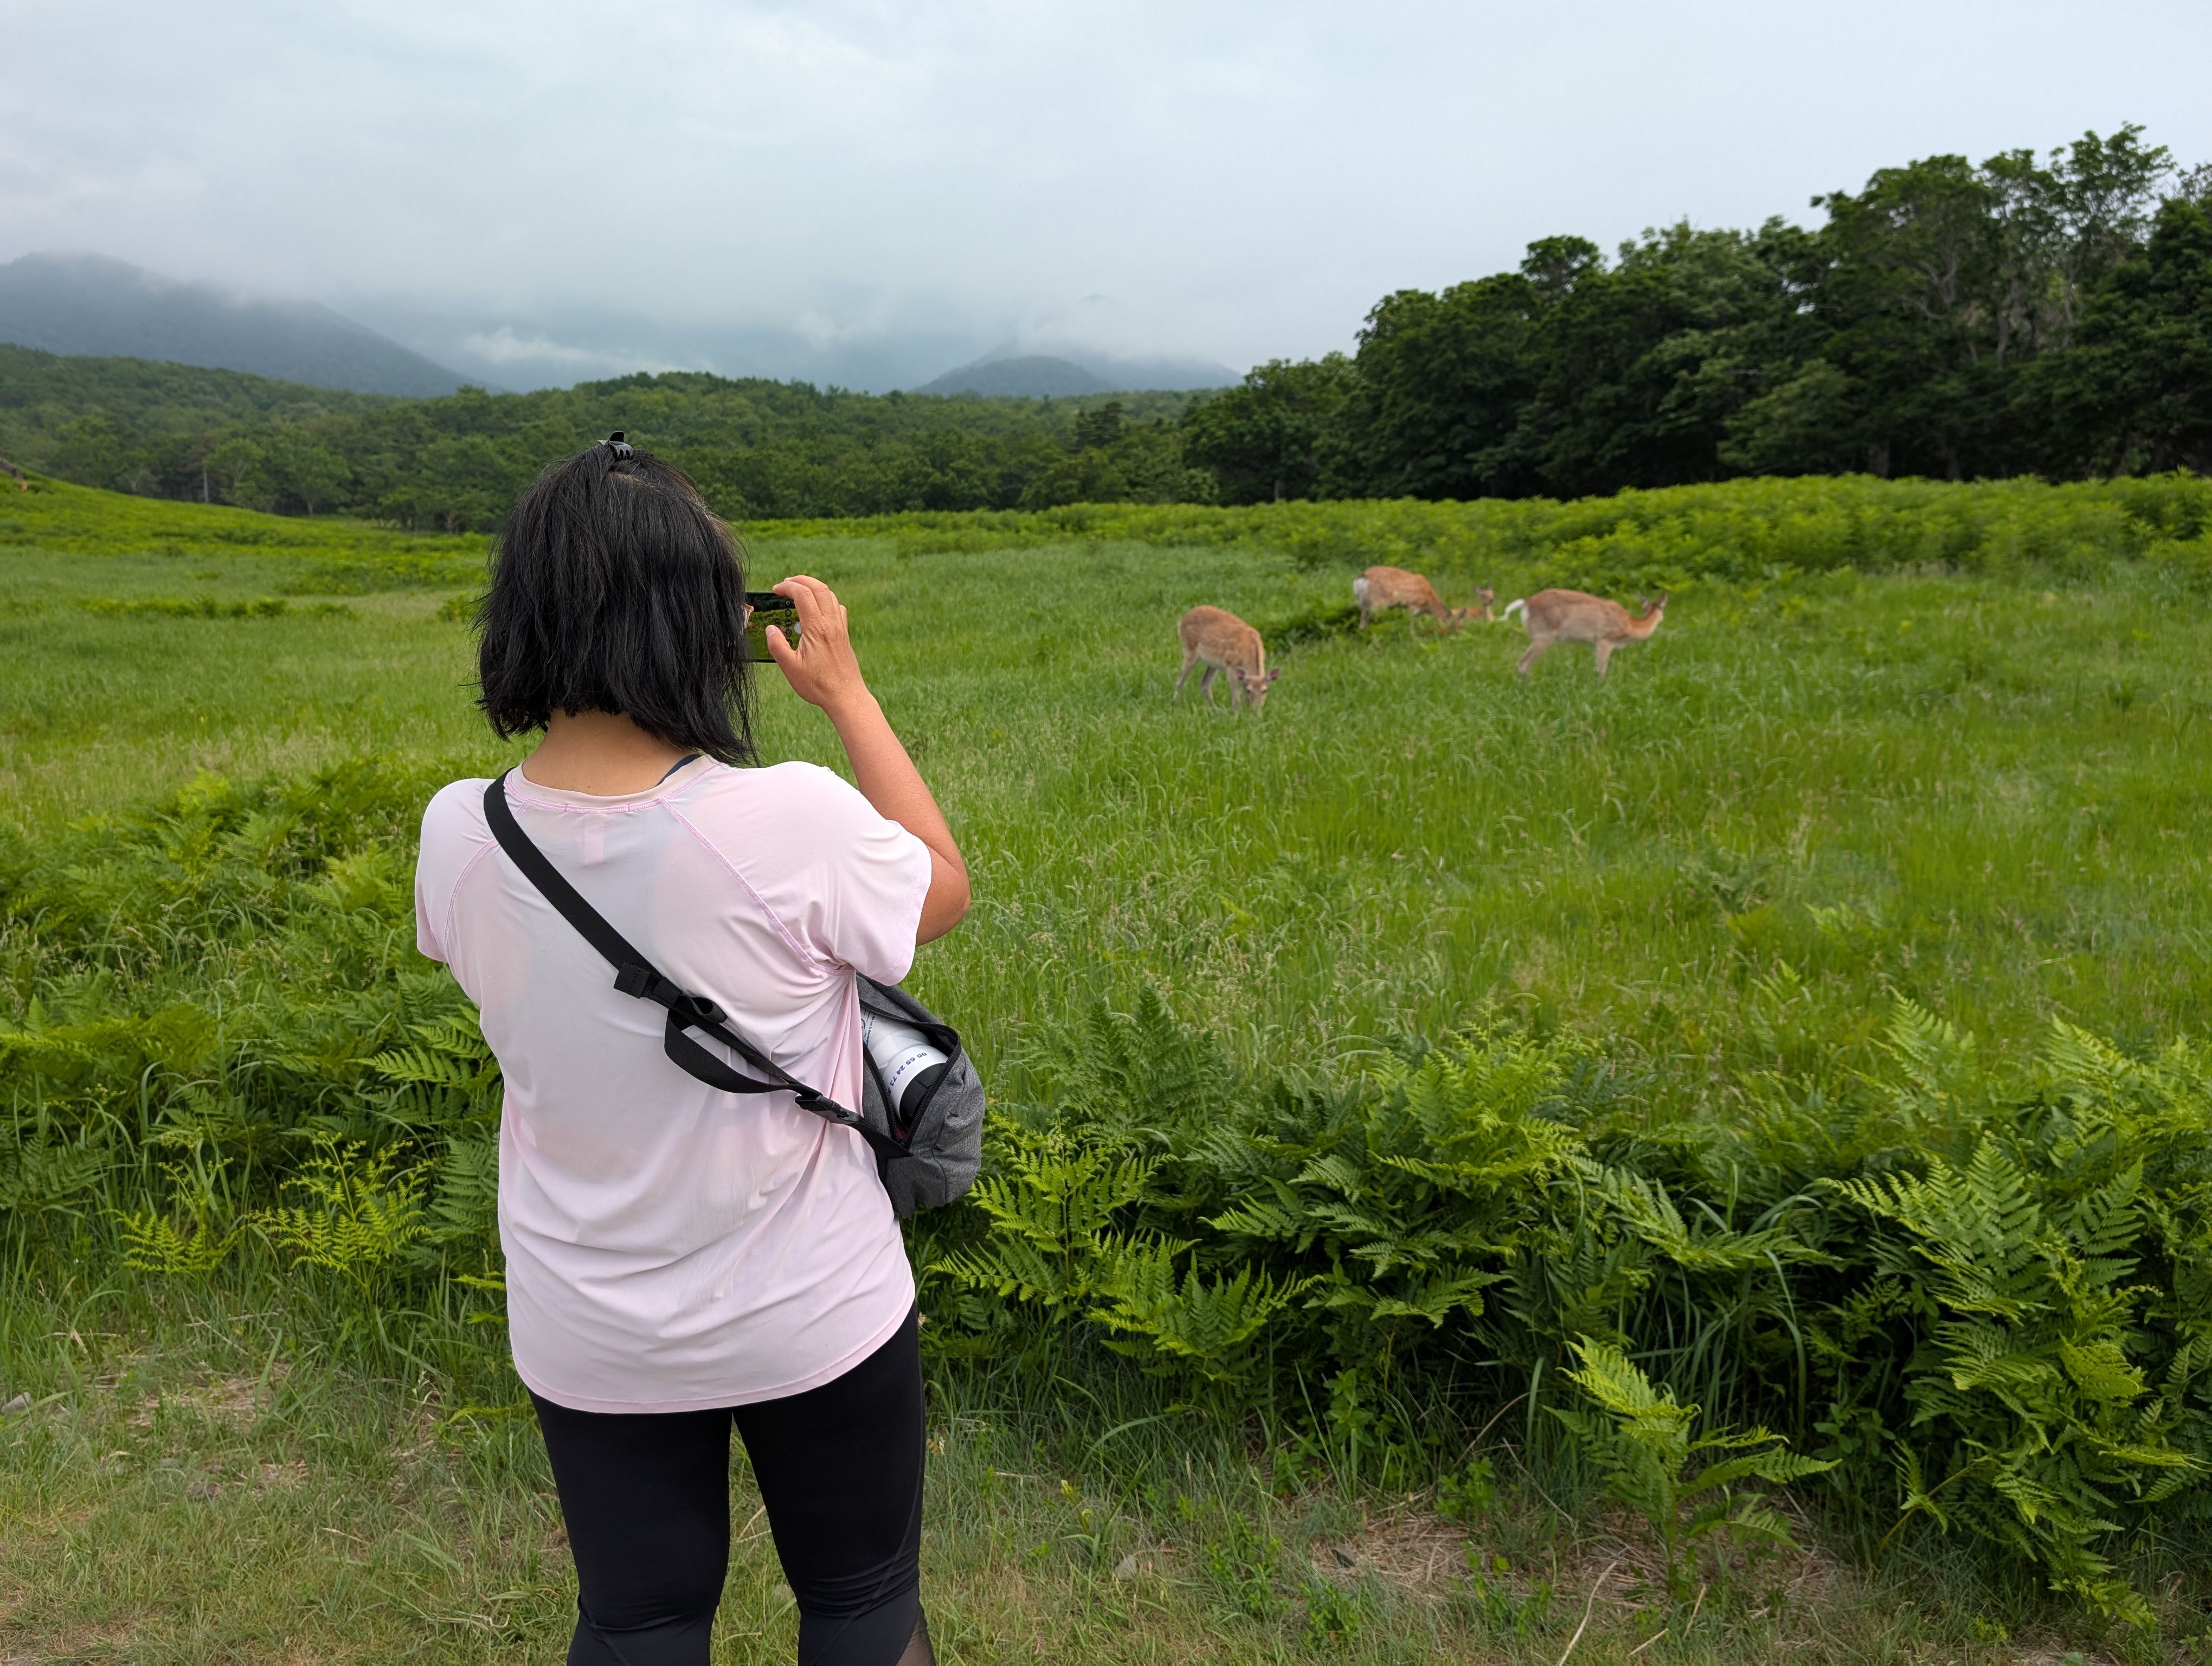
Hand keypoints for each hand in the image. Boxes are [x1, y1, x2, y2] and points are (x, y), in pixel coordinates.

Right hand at [764, 575, 870, 715]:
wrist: (846, 697)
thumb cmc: (818, 685)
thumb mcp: (790, 668)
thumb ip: (777, 645)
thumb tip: (771, 628)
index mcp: (817, 628)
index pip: (803, 594)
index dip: (787, 587)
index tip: (775, 590)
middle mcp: (831, 623)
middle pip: (819, 587)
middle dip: (801, 580)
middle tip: (786, 583)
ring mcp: (840, 628)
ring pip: (830, 595)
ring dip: (814, 587)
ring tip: (799, 591)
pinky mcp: (844, 635)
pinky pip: (838, 608)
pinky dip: (826, 600)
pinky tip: (818, 609)